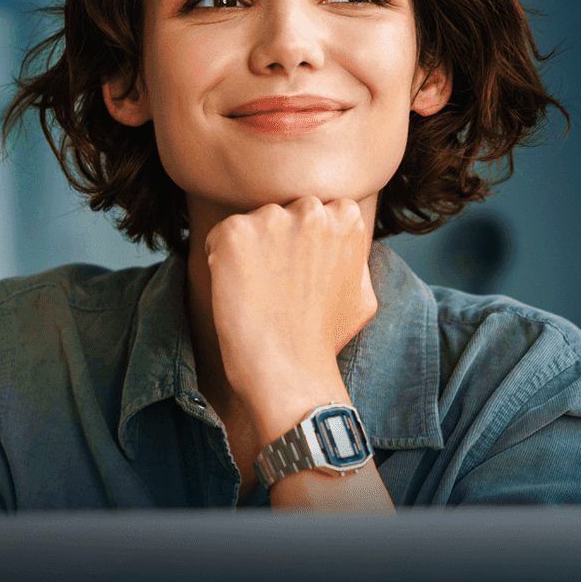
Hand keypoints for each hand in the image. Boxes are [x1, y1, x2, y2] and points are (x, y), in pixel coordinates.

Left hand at [203, 196, 376, 419]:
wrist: (289, 372)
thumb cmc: (324, 340)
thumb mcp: (362, 294)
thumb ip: (353, 257)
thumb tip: (344, 241)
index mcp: (346, 217)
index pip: (313, 211)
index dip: (301, 243)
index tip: (299, 274)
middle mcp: (311, 209)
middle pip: (281, 212)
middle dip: (275, 240)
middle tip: (276, 286)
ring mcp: (272, 218)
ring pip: (250, 224)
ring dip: (248, 251)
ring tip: (258, 293)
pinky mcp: (234, 233)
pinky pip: (218, 237)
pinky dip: (220, 261)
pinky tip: (237, 292)